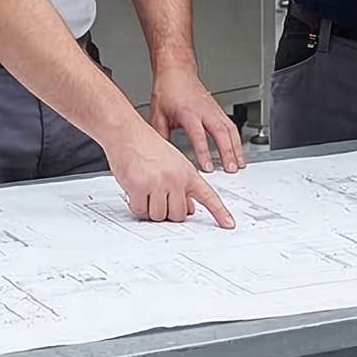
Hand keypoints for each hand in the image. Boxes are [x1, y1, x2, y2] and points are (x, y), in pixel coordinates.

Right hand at [105, 129, 235, 227]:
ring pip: (159, 216)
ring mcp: (158, 183)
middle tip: (159, 197)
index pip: (209, 196)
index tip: (229, 224)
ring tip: (146, 191)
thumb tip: (190, 209)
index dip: (220, 213)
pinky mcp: (139, 187)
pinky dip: (137, 206)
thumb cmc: (147, 145)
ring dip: (151, 210)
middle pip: (179, 215)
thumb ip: (184, 186)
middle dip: (168, 211)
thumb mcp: (174, 164)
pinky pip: (140, 211)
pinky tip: (136, 191)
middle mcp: (176, 178)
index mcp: (188, 172)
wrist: (127, 131)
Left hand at [148, 67, 247, 173]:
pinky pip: (232, 126)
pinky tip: (238, 151)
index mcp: (188, 112)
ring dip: (236, 148)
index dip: (203, 153)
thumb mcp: (158, 114)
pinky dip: (237, 140)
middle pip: (220, 133)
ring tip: (239, 164)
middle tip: (231, 169)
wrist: (176, 71)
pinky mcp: (218, 110)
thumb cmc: (167, 90)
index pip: (198, 136)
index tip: (208, 167)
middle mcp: (204, 111)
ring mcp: (214, 110)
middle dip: (227, 152)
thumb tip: (161, 154)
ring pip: (230, 130)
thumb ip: (161, 135)